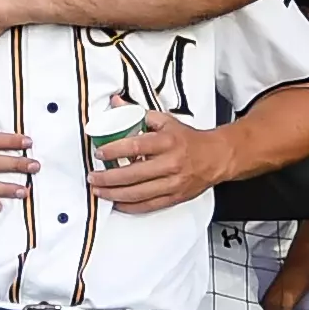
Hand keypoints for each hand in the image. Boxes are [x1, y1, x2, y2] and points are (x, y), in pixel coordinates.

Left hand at [87, 110, 230, 212]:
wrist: (216, 157)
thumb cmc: (188, 140)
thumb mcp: (165, 121)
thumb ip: (138, 113)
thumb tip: (116, 103)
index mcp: (167, 142)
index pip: (136, 147)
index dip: (115, 150)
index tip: (100, 153)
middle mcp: (170, 164)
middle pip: (133, 174)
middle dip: (109, 178)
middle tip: (93, 177)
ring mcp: (173, 183)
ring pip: (138, 193)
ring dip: (114, 194)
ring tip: (99, 191)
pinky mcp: (174, 197)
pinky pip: (148, 205)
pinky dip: (130, 206)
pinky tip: (117, 202)